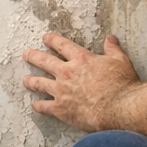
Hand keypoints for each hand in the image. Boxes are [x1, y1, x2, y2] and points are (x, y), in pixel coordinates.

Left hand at [22, 32, 139, 131]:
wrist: (118, 108)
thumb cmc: (121, 85)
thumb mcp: (121, 61)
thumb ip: (113, 49)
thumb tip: (110, 38)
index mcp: (81, 59)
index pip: (62, 45)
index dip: (52, 40)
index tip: (45, 38)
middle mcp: (67, 72)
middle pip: (45, 61)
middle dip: (33, 56)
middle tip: (26, 54)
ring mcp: (61, 91)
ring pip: (40, 83)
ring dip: (31, 81)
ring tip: (25, 80)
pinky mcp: (61, 109)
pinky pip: (45, 106)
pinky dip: (38, 106)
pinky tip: (35, 105)